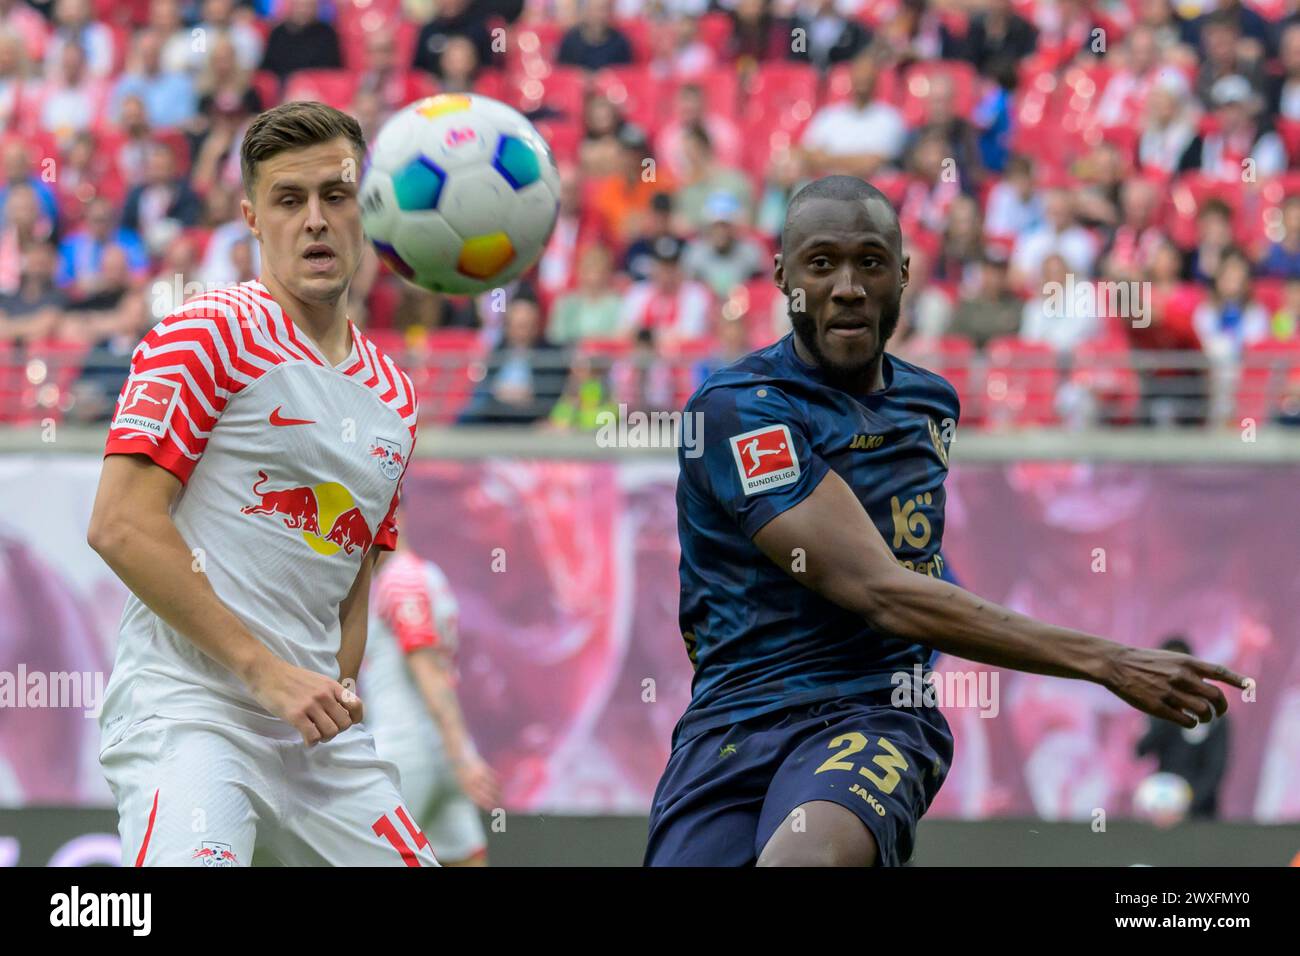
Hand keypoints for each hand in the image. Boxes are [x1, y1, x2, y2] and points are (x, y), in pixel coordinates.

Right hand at [246, 658, 363, 744]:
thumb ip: (330, 693)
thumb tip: (341, 711)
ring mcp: (310, 705)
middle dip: (337, 731)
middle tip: (324, 730)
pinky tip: (306, 740)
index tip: (345, 722)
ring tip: (315, 735)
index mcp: (331, 686)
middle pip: (345, 723)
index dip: (355, 718)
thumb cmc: (290, 678)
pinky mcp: (295, 714)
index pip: (356, 705)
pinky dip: (312, 742)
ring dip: (324, 738)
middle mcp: (324, 695)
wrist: (266, 672)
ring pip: (331, 732)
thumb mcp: (317, 680)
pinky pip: (313, 736)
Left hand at [453, 754, 500, 809]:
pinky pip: (491, 775)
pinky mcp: (483, 767)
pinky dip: (496, 780)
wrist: (459, 754)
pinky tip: (500, 785)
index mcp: (466, 786)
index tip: (490, 808)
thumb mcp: (461, 780)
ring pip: (490, 785)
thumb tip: (477, 797)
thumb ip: (469, 788)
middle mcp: (472, 781)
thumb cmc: (459, 769)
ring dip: (496, 791)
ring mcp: (478, 774)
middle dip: (491, 799)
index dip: (484, 803)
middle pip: (484, 792)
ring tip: (500, 796)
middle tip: (497, 804)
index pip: (477, 798)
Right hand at [1102, 645, 1248, 728]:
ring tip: (1202, 718)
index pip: (1219, 672)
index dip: (1237, 680)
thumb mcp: (1170, 659)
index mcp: (1186, 662)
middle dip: (1222, 708)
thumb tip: (1210, 691)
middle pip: (1216, 696)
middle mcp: (1181, 676)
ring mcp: (1170, 692)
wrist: (1116, 664)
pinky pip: (1186, 721)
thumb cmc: (1144, 662)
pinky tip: (1188, 721)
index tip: (1250, 687)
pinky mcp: (1159, 707)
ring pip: (1203, 711)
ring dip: (1207, 718)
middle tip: (1219, 712)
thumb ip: (1190, 671)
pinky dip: (1192, 724)